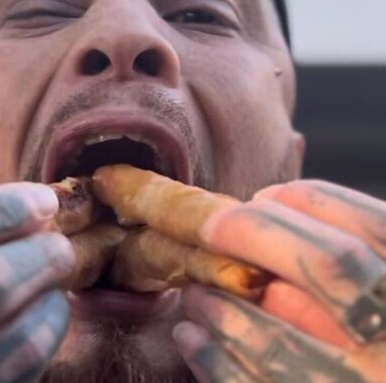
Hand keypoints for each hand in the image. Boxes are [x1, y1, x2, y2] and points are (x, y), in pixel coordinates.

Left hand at [173, 180, 385, 381]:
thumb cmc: (370, 344)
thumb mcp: (375, 298)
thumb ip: (357, 268)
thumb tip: (275, 211)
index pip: (374, 232)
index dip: (312, 202)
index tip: (265, 196)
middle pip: (334, 266)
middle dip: (256, 233)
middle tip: (208, 225)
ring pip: (281, 337)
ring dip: (221, 302)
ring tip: (194, 290)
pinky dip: (213, 360)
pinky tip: (191, 336)